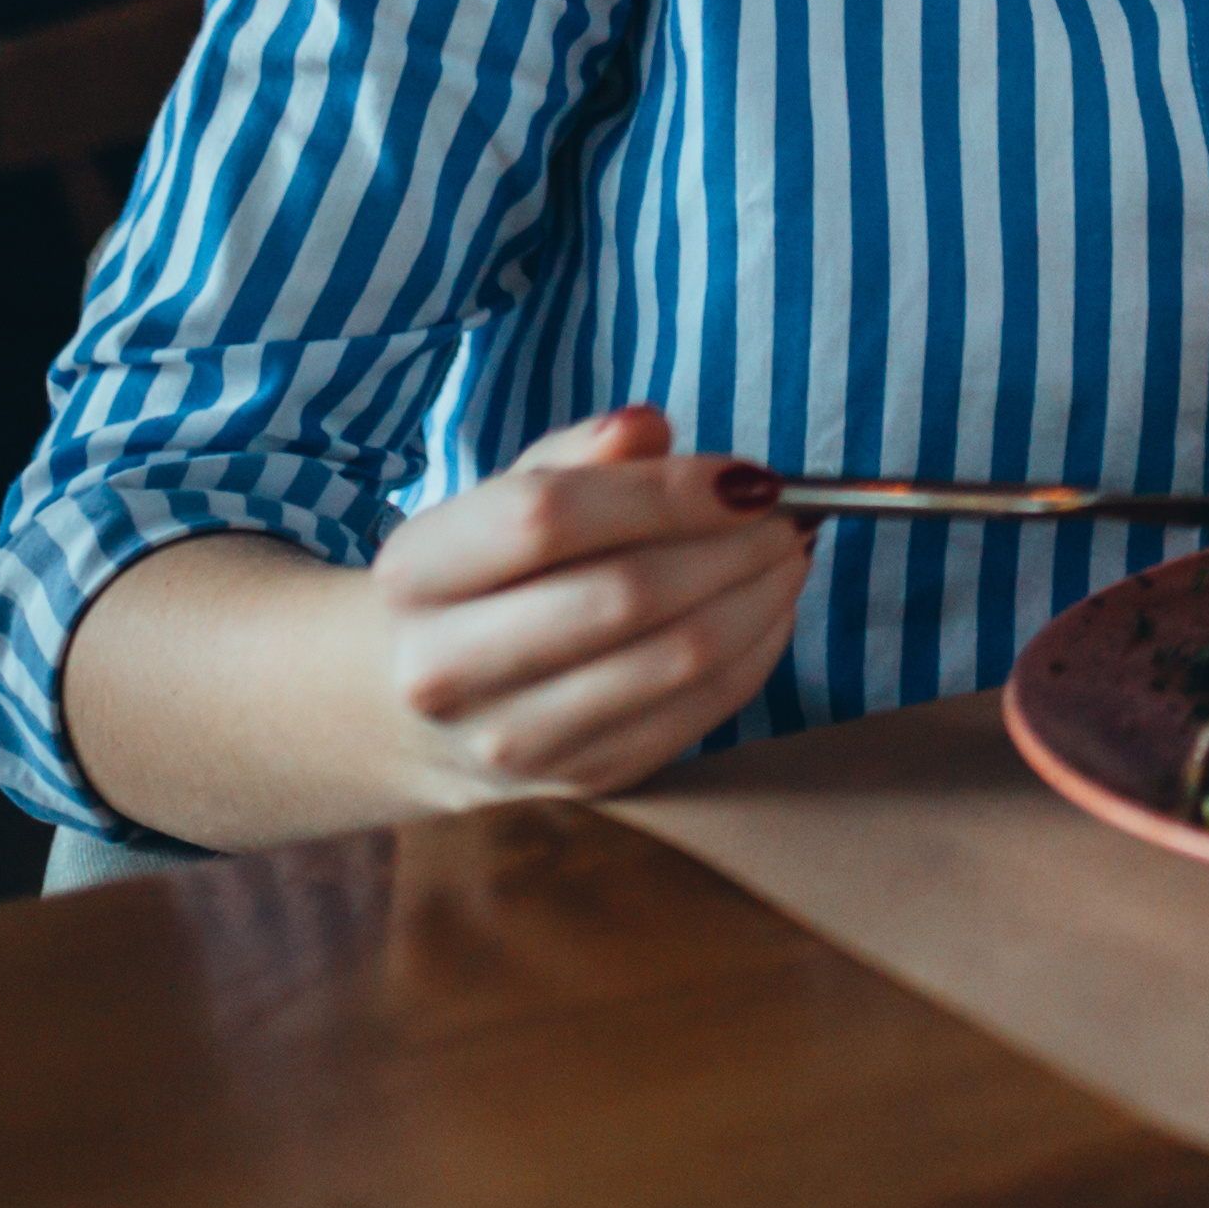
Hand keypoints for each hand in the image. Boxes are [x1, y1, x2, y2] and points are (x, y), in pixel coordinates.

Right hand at [360, 405, 817, 804]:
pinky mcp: (580, 779)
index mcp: (416, 573)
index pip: (548, 518)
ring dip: (762, 596)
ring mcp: (512, 739)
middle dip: (736, 545)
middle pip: (626, 594)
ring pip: (678, 659)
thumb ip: (575, 455)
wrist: (423, 707)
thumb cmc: (486, 575)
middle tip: (792, 513)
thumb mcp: (502, 496)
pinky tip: (770, 607)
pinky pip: (701, 712)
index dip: (666, 491)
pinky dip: (758, 650)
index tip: (750, 474)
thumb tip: (648, 428)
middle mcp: (445, 669)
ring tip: (791, 552)